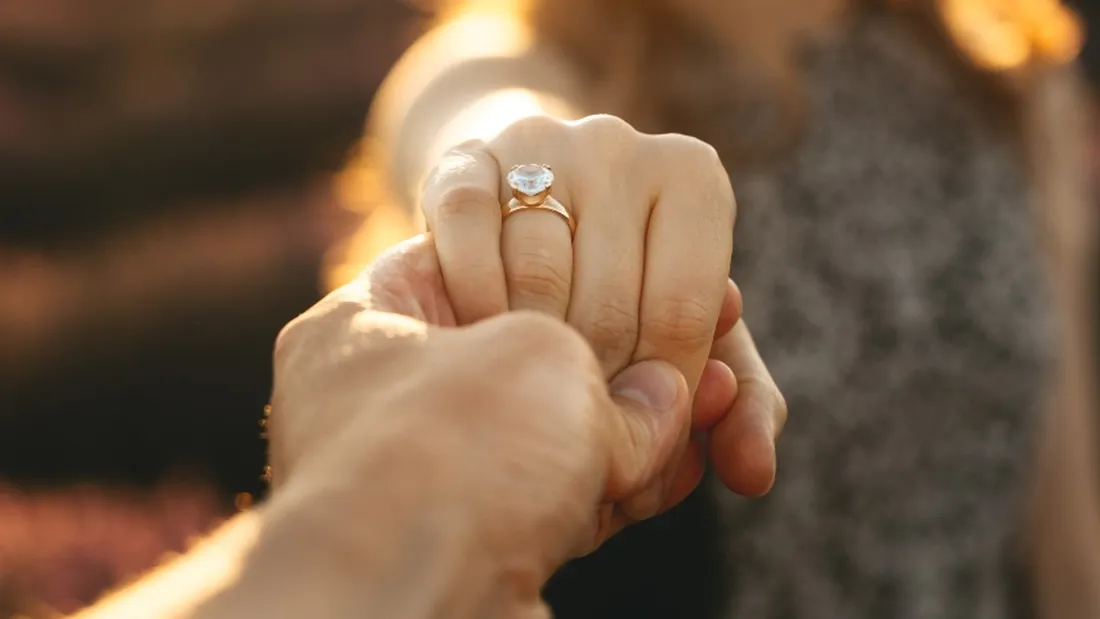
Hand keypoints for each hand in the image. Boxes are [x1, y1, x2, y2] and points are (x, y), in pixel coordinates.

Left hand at [265, 237, 735, 613]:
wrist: (411, 603)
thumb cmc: (450, 449)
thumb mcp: (541, 356)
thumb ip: (607, 363)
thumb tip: (667, 396)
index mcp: (369, 321)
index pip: (485, 263)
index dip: (585, 268)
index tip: (653, 279)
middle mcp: (387, 398)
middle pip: (531, 359)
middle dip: (630, 358)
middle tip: (702, 354)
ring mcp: (429, 476)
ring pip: (554, 437)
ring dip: (641, 425)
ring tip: (717, 398)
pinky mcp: (474, 544)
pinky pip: (562, 499)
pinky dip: (625, 484)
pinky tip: (687, 462)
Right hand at [420, 114, 784, 505]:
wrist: (531, 211)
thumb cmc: (629, 286)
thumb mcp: (690, 339)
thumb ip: (739, 406)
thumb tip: (754, 474)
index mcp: (694, 176)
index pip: (686, 313)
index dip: (661, 391)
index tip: (635, 424)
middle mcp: (622, 145)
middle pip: (611, 304)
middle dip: (596, 385)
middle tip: (579, 422)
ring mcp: (539, 143)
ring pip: (537, 277)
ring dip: (532, 353)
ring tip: (534, 386)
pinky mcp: (464, 158)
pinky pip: (468, 236)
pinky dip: (476, 303)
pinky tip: (483, 336)